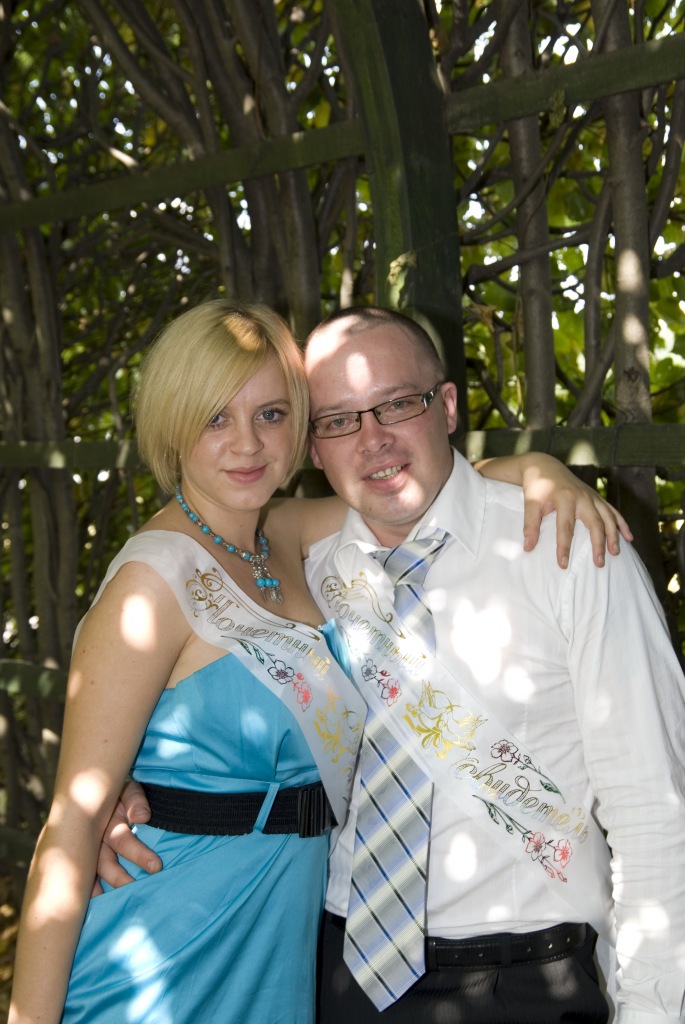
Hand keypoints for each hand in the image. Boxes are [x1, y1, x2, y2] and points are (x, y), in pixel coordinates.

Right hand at [91, 780, 160, 895]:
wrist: (98, 789)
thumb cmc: (120, 792)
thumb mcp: (128, 789)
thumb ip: (136, 801)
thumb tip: (142, 817)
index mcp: (107, 821)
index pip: (123, 841)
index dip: (138, 854)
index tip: (156, 867)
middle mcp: (95, 838)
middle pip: (106, 862)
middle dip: (121, 878)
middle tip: (137, 890)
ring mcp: (89, 848)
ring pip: (94, 872)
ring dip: (103, 888)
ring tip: (115, 903)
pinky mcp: (86, 856)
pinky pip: (85, 876)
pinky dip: (88, 889)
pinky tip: (93, 903)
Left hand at [519, 454, 631, 568]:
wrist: (545, 465)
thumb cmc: (537, 485)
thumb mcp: (530, 502)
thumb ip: (530, 524)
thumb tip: (528, 548)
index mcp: (565, 498)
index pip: (565, 527)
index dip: (564, 547)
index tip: (563, 564)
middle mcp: (582, 497)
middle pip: (595, 523)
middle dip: (598, 544)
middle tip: (599, 564)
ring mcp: (592, 496)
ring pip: (608, 517)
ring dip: (613, 535)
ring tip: (615, 553)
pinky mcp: (596, 497)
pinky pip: (612, 511)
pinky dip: (621, 523)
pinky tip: (629, 537)